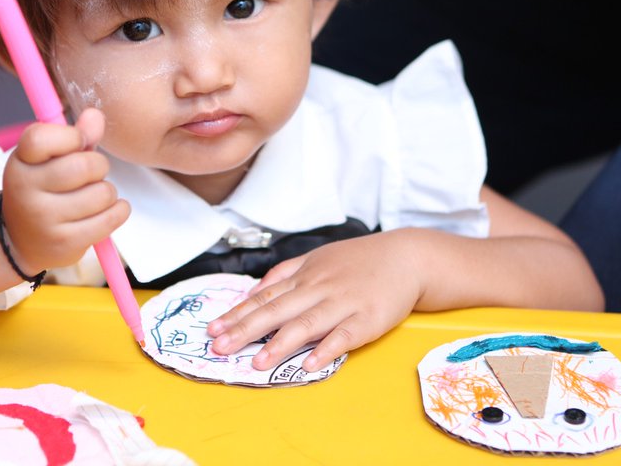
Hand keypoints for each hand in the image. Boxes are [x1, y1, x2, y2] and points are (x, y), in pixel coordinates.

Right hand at [0, 108, 129, 273]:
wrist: (23, 239)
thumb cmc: (45, 188)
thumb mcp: (50, 158)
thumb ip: (76, 135)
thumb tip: (95, 116)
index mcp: (20, 162)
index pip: (41, 138)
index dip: (71, 136)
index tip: (78, 143)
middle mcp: (25, 191)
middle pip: (83, 166)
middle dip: (99, 166)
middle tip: (93, 173)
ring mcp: (43, 220)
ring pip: (102, 193)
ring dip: (107, 191)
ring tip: (94, 195)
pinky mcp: (64, 243)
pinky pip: (110, 219)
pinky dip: (119, 210)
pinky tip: (110, 209)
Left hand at [206, 231, 422, 372]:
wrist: (406, 257)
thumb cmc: (359, 261)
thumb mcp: (318, 258)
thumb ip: (286, 273)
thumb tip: (255, 290)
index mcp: (305, 276)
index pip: (264, 297)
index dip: (238, 314)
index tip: (213, 330)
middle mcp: (319, 288)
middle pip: (277, 311)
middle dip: (246, 330)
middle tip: (220, 347)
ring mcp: (344, 304)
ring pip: (307, 324)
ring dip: (280, 344)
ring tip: (257, 362)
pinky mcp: (368, 319)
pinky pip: (344, 336)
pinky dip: (327, 350)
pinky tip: (309, 364)